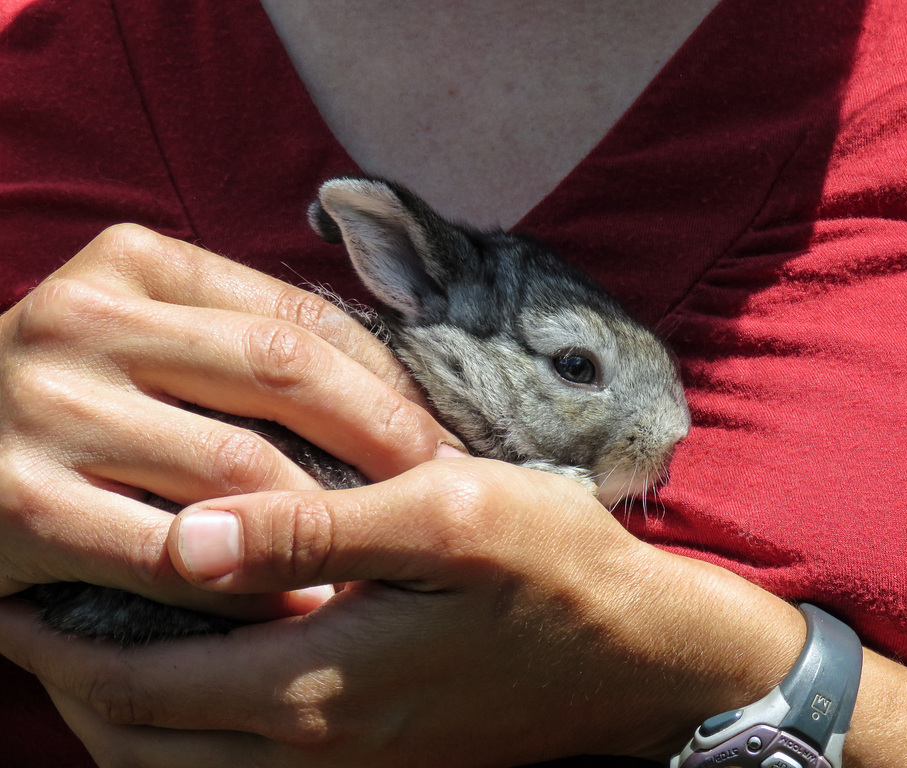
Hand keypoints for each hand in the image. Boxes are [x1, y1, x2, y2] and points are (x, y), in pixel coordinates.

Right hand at [0, 224, 458, 617]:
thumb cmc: (82, 403)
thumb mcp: (152, 340)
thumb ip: (245, 345)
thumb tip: (394, 391)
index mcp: (134, 265)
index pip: (300, 316)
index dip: (388, 380)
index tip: (442, 435)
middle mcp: (82, 319)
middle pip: (282, 373)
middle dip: (383, 437)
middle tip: (442, 487)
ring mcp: (43, 409)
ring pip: (236, 467)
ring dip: (330, 518)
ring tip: (389, 546)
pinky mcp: (14, 509)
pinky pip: (173, 554)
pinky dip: (249, 583)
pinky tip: (299, 599)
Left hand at [0, 457, 808, 766]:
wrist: (639, 652)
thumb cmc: (552, 567)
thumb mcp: (445, 515)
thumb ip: (317, 528)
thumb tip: (191, 535)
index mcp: (320, 682)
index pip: (144, 680)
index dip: (63, 641)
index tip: (15, 591)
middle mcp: (319, 745)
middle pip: (143, 742)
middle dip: (72, 685)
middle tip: (36, 617)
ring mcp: (351, 763)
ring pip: (184, 766)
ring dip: (125, 712)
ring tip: (95, 645)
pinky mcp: (379, 757)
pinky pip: (241, 767)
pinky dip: (189, 730)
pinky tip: (202, 668)